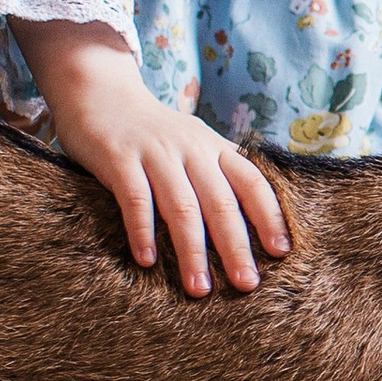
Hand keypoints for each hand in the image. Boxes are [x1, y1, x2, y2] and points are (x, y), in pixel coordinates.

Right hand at [20, 18, 290, 297]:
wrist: (100, 92)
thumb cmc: (153, 131)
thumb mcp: (194, 143)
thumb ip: (219, 172)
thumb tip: (255, 216)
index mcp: (214, 148)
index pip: (252, 182)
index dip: (269, 216)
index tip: (281, 252)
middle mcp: (190, 149)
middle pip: (220, 202)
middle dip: (235, 247)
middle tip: (246, 284)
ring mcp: (154, 153)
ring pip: (181, 206)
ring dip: (191, 250)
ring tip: (199, 288)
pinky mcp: (118, 158)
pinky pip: (134, 199)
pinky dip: (142, 231)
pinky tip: (147, 260)